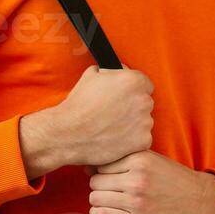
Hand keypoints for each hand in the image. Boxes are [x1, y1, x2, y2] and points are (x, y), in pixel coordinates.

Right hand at [21, 64, 153, 176]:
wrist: (69, 133)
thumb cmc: (79, 104)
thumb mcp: (92, 74)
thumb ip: (112, 71)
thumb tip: (118, 71)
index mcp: (134, 81)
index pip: (145, 84)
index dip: (132, 90)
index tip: (123, 96)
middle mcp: (144, 100)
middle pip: (145, 102)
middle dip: (133, 106)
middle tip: (115, 113)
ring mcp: (145, 122)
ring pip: (144, 121)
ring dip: (133, 123)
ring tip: (112, 127)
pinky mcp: (143, 141)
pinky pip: (142, 139)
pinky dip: (132, 140)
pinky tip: (115, 138)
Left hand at [84, 150, 214, 213]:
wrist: (196, 201)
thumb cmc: (171, 179)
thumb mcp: (151, 159)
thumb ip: (125, 159)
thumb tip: (89, 166)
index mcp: (140, 159)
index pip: (101, 164)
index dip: (101, 172)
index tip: (108, 178)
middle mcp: (137, 179)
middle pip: (95, 181)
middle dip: (99, 187)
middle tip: (110, 191)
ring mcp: (136, 201)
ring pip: (95, 198)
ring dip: (99, 201)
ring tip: (111, 202)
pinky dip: (99, 213)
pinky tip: (108, 212)